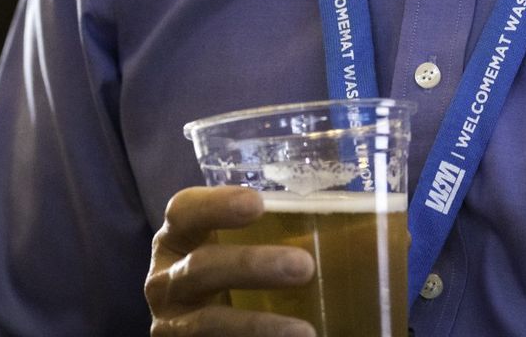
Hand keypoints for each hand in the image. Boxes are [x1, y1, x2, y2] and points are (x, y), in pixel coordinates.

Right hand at [146, 186, 314, 335]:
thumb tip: (359, 229)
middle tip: (303, 266)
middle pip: (202, 267)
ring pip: (208, 324)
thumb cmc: (227, 278)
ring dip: (258, 326)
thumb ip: (276, 232)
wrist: (202, 332)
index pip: (184, 211)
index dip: (215, 205)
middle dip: (252, 265)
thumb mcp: (233, 252)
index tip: (257, 203)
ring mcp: (171, 324)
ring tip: (304, 332)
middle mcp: (166, 280)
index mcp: (177, 240)